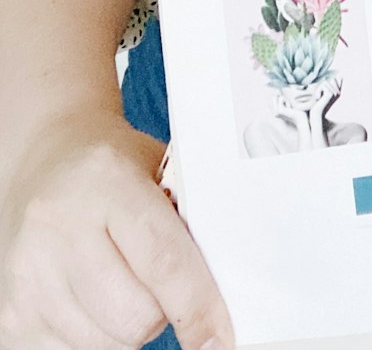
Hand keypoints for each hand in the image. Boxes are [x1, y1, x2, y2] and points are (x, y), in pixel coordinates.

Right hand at [0, 108, 233, 349]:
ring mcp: (27, 277)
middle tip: (161, 277)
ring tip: (123, 279)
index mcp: (106, 181)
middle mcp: (58, 229)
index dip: (199, 306)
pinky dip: (98, 338)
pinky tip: (94, 297)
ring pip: (109, 343)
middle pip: (136, 316)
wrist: (44, 162)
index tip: (221, 337)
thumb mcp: (159, 168)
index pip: (163, 260)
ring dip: (131, 326)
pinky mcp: (11, 317)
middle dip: (165, 309)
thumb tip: (227, 283)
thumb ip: (191, 217)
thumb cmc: (112, 167)